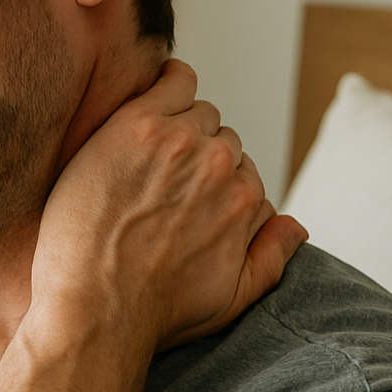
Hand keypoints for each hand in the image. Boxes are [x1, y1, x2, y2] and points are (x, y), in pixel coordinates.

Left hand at [30, 60, 306, 355]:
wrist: (95, 310)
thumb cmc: (154, 313)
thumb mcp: (231, 301)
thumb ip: (272, 259)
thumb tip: (297, 225)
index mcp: (247, 201)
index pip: (241, 171)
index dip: (209, 186)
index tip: (177, 201)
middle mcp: (222, 167)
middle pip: (219, 139)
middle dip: (193, 157)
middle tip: (152, 184)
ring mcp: (181, 142)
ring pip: (195, 111)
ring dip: (176, 125)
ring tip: (139, 159)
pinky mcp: (138, 125)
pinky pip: (172, 79)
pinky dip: (168, 81)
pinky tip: (148, 102)